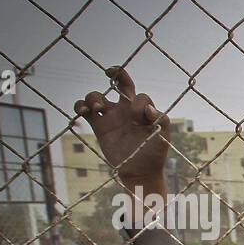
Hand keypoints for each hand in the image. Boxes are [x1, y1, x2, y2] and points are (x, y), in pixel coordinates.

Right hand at [72, 66, 169, 185]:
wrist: (141, 172)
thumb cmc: (154, 153)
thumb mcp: (164, 136)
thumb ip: (161, 120)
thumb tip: (149, 108)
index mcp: (142, 110)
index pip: (138, 95)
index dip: (138, 102)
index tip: (138, 118)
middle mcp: (126, 110)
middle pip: (119, 83)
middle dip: (116, 72)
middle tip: (110, 72)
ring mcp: (111, 117)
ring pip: (96, 96)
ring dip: (93, 97)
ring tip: (98, 108)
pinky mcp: (98, 127)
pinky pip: (84, 110)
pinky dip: (79, 106)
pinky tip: (83, 112)